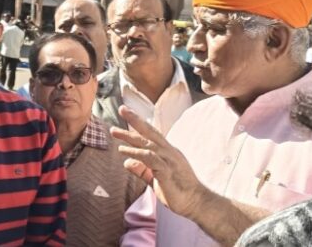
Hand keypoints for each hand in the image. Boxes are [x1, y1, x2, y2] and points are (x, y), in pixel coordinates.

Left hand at [110, 105, 206, 219]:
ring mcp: (169, 161)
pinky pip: (150, 158)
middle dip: (135, 119)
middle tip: (122, 108)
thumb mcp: (154, 178)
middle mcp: (169, 152)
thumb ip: (141, 170)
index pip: (152, 134)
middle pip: (150, 132)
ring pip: (148, 143)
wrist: (197, 203)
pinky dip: (136, 153)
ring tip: (114, 132)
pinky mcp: (167, 172)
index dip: (139, 124)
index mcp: (168, 152)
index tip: (127, 114)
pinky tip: (124, 150)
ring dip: (130, 136)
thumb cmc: (177, 191)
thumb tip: (127, 162)